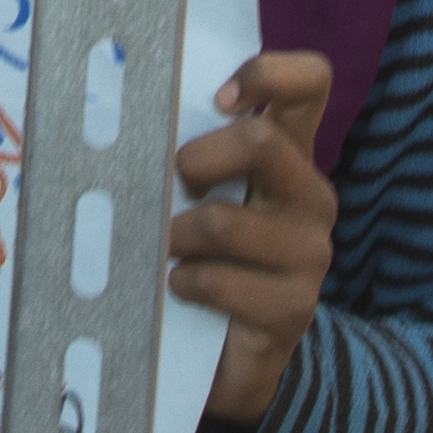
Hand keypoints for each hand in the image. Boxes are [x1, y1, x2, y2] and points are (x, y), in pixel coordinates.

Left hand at [169, 54, 340, 426]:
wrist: (235, 359)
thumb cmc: (207, 258)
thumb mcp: (201, 197)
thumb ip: (188, 157)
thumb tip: (122, 117)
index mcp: (290, 155)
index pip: (310, 84)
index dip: (269, 74)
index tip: (219, 99)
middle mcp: (310, 196)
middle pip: (263, 142)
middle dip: (199, 159)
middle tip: (174, 187)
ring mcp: (310, 253)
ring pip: (225, 221)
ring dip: (176, 237)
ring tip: (166, 250)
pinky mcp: (294, 306)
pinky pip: (221, 282)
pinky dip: (187, 283)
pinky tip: (182, 288)